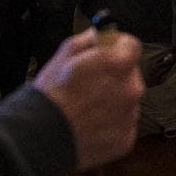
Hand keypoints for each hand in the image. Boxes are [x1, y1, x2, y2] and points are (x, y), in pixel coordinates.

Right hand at [34, 28, 143, 171]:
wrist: (43, 136)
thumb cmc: (51, 97)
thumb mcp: (63, 55)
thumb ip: (87, 41)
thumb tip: (96, 36)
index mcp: (117, 65)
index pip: (132, 46)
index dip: (118, 46)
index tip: (108, 51)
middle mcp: (130, 89)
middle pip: (130, 75)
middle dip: (114, 75)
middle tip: (91, 83)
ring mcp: (129, 116)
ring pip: (127, 101)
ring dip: (113, 100)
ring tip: (87, 107)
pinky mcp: (125, 138)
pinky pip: (123, 124)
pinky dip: (111, 124)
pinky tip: (91, 123)